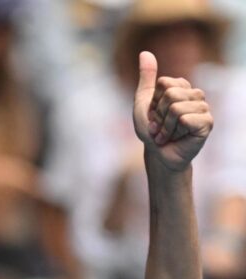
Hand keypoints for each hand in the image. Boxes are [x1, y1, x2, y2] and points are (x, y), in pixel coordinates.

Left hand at [133, 51, 212, 170]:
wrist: (158, 154)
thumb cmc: (151, 130)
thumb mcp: (143, 103)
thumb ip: (146, 78)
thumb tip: (144, 52)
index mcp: (182, 87)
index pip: (164, 83)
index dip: (153, 103)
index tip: (154, 115)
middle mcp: (195, 94)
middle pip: (170, 94)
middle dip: (158, 115)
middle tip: (159, 127)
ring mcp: (203, 108)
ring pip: (175, 107)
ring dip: (164, 126)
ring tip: (167, 134)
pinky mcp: (206, 123)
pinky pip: (184, 119)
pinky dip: (173, 132)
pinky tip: (176, 138)